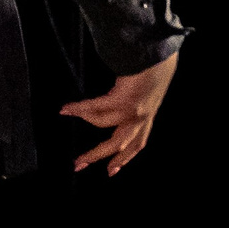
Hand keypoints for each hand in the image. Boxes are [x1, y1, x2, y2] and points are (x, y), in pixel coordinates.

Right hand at [61, 54, 176, 176]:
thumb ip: (135, 100)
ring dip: (84, 118)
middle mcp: (142, 117)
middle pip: (118, 144)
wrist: (162, 56)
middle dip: (97, 155)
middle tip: (78, 164)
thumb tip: (119, 100)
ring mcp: (134, 110)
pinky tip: (67, 108)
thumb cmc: (155, 68)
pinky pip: (96, 107)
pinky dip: (80, 107)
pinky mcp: (125, 100)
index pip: (137, 144)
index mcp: (148, 116)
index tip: (111, 171)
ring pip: (104, 125)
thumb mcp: (148, 90)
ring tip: (66, 112)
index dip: (124, 159)